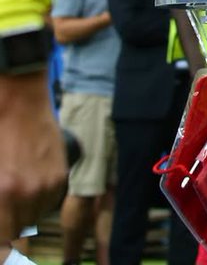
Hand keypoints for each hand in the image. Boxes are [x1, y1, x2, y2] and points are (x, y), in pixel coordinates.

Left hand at [0, 72, 67, 241]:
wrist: (18, 99)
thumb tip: (3, 225)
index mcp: (3, 193)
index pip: (4, 243)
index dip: (4, 248)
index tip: (4, 246)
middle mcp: (27, 194)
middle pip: (17, 236)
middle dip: (8, 228)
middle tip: (6, 215)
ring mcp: (47, 185)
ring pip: (32, 221)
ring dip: (22, 216)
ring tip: (14, 194)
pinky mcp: (60, 176)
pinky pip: (48, 204)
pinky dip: (38, 201)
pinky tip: (29, 183)